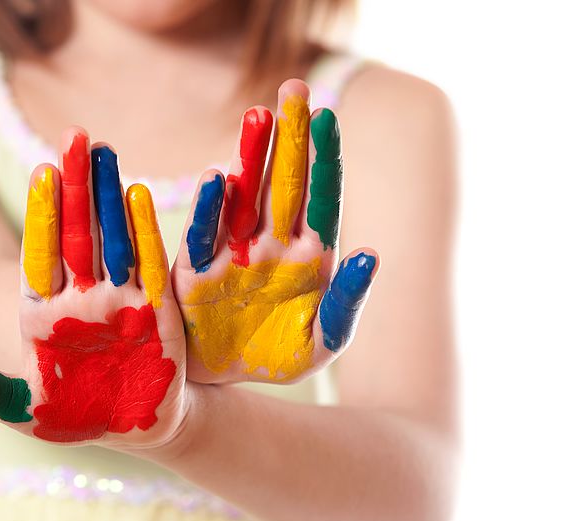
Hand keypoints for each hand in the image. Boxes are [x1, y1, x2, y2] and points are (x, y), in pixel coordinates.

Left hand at [0, 128, 188, 447]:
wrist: (131, 426)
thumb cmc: (72, 418)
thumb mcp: (23, 410)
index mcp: (42, 314)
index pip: (41, 255)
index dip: (43, 215)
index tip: (42, 172)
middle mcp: (79, 297)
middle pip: (75, 232)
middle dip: (76, 186)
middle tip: (76, 138)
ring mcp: (117, 298)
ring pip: (112, 237)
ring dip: (109, 195)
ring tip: (106, 151)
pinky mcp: (154, 308)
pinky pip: (150, 265)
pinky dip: (146, 232)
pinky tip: (140, 196)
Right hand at [172, 79, 379, 383]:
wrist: (225, 385)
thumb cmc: (277, 359)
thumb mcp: (321, 342)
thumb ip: (346, 301)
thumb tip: (371, 254)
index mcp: (311, 257)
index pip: (322, 199)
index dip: (325, 160)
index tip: (328, 117)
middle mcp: (273, 244)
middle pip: (284, 183)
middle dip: (290, 137)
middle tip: (293, 88)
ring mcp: (233, 253)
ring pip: (244, 197)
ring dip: (250, 157)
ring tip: (257, 116)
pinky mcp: (196, 271)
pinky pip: (203, 236)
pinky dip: (209, 209)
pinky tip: (217, 178)